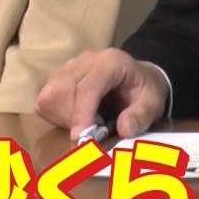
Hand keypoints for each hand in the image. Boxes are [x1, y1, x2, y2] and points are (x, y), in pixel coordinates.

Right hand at [34, 48, 168, 139]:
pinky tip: (74, 118)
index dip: (82, 113)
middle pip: (65, 89)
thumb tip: (124, 129)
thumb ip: (141, 115)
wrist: (136, 78)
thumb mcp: (153, 103)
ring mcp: (68, 67)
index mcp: (111, 62)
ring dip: (62, 118)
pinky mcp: (57, 77)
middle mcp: (86, 60)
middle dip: (73, 118)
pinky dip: (56, 115)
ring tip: (84, 125)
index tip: (80, 138)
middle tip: (89, 135)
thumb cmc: (143, 91)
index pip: (88, 86)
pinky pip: (45, 99)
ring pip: (50, 94)